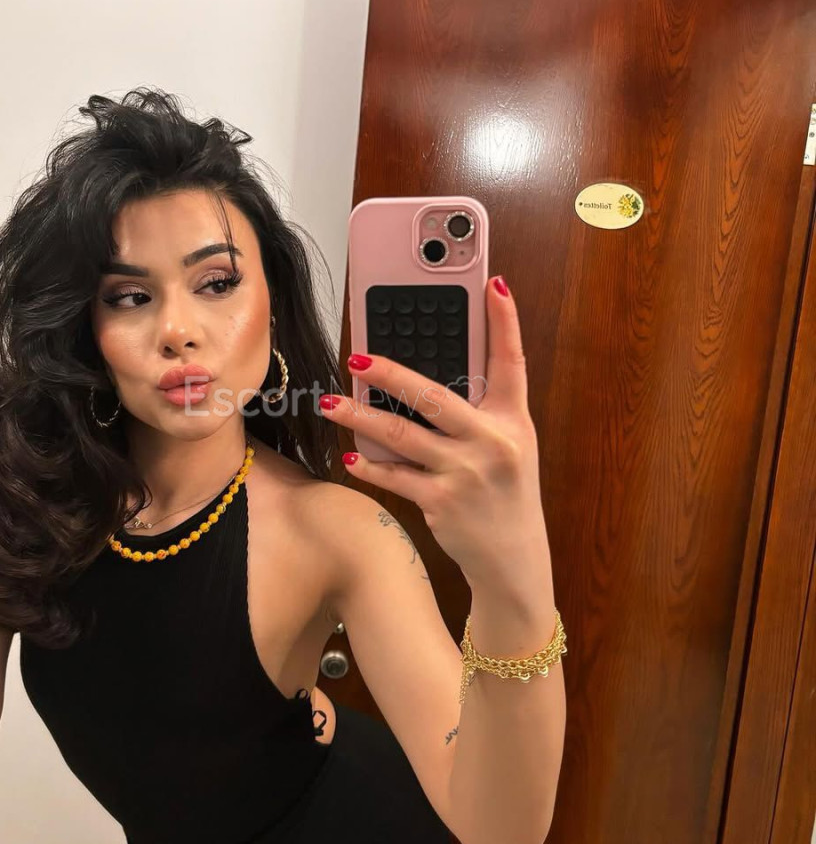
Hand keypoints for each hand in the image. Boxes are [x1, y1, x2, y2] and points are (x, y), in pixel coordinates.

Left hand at [320, 275, 553, 605]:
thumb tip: (429, 375)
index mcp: (513, 420)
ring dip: (361, 417)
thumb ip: (481, 410)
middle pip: (435, 395)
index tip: (494, 284)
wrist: (514, 559)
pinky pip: (396, 476)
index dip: (506, 321)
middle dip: (391, 373)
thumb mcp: (510, 445)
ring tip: (330, 402)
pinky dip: (370, 466)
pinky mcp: (442, 502)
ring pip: (402, 435)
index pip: (513, 361)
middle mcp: (492, 442)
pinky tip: (349, 456)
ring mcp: (465, 473)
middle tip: (356, 356)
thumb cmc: (505, 492)